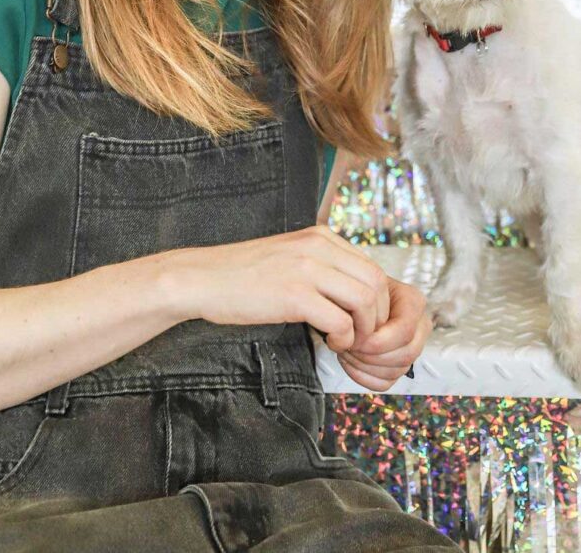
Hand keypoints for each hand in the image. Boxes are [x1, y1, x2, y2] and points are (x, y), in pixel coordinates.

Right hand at [162, 225, 390, 351]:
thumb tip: (355, 293)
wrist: (203, 278)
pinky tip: (329, 342)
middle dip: (377, 318)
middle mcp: (319, 246)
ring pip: (365, 302)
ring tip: (345, 341)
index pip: (373, 267)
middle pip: (377, 283)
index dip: (377, 302)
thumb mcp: (292, 257)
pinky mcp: (294, 295)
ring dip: (364, 330)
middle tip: (360, 337)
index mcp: (321, 236)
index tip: (364, 322)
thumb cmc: (244, 275)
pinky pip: (341, 321)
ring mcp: (307, 269)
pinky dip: (343, 339)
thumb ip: (323, 265)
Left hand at [336, 277, 430, 391]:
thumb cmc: (358, 289)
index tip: (354, 339)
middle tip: (348, 346)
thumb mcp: (360, 285)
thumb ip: (362, 303)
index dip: (377, 341)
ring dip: (365, 366)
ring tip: (346, 350)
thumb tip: (353, 331)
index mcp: (414, 301)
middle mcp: (420, 325)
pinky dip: (363, 377)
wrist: (356, 296)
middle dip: (371, 356)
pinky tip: (350, 361)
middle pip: (406, 355)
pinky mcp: (400, 365)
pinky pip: (386, 383)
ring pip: (397, 371)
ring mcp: (413, 347)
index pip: (405, 331)